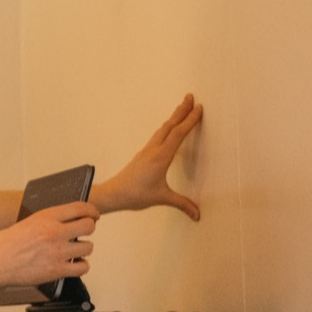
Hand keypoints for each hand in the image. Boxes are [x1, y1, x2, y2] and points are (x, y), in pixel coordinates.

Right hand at [0, 202, 98, 292]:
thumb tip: (61, 224)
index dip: (91, 210)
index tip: (93, 214)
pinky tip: (74, 265)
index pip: (80, 208)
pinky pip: (82, 268)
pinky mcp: (56, 270)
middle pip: (89, 226)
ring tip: (75, 251)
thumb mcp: (24, 224)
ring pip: (88, 247)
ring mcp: (57, 252)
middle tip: (83, 232)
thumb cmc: (2, 245)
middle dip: (88, 228)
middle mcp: (54, 233)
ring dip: (83, 249)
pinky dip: (81, 266)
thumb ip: (45, 222)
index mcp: (46, 218)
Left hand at [91, 95, 202, 219]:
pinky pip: (157, 136)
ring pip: (162, 129)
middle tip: (190, 97)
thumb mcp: (161, 198)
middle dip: (181, 111)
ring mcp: (147, 151)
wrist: (113, 194)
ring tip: (182, 107)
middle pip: (169, 126)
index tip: (199, 108)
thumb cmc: (135, 195)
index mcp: (161, 157)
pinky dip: (166, 127)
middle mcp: (153, 150)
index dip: (189, 121)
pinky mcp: (143, 154)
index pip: (178, 134)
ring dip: (173, 117)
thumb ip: (181, 204)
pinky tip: (168, 128)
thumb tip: (197, 215)